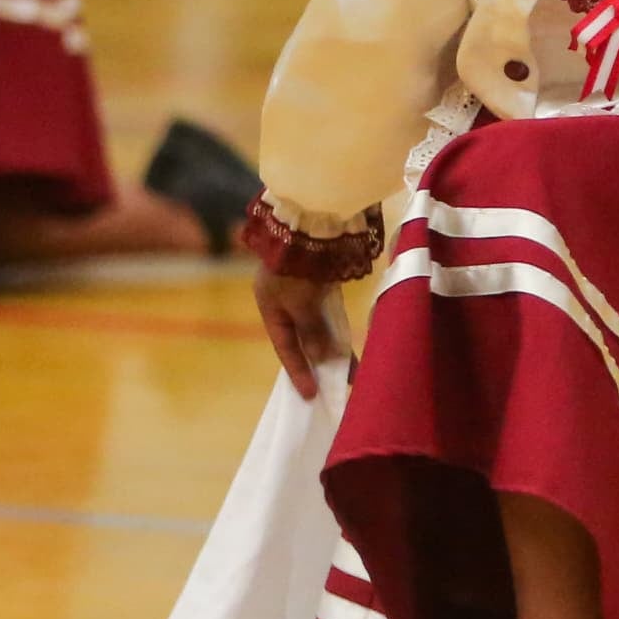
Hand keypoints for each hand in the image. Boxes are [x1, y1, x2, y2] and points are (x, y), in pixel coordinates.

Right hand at [254, 266, 347, 400]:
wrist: (310, 223)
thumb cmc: (298, 268)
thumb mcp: (301, 304)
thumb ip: (312, 331)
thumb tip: (321, 356)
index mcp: (270, 306)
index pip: (284, 347)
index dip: (298, 371)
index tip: (311, 395)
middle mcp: (283, 300)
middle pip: (301, 338)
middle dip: (318, 362)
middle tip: (336, 386)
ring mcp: (302, 290)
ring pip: (317, 327)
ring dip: (331, 347)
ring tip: (349, 370)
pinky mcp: (320, 281)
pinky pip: (328, 313)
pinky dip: (336, 329)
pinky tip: (349, 343)